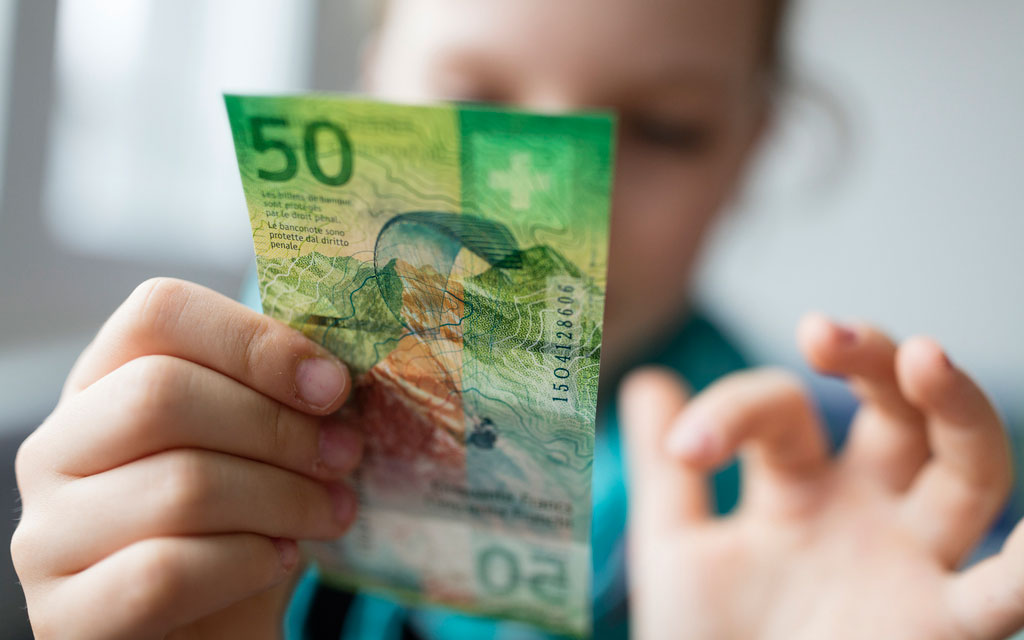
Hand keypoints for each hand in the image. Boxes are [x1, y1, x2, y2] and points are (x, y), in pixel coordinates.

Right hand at [12, 278, 362, 639]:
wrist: (212, 631)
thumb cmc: (241, 525)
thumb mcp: (262, 448)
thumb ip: (282, 398)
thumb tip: (332, 371)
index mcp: (104, 383)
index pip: (157, 313)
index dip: (255, 341)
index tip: (333, 385)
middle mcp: (56, 449)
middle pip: (161, 393)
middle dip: (279, 428)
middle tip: (343, 457)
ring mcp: (48, 535)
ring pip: (179, 486)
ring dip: (284, 499)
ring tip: (329, 512)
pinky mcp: (66, 615)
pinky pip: (166, 573)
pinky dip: (247, 563)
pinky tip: (276, 560)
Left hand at [621, 313, 1023, 639]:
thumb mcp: (678, 552)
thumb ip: (667, 475)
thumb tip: (647, 381)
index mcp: (800, 486)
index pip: (785, 412)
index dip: (738, 411)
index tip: (686, 449)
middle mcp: (866, 511)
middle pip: (896, 413)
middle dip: (871, 360)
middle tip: (823, 332)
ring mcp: (910, 563)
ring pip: (969, 472)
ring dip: (958, 411)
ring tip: (925, 355)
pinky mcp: (941, 629)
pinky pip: (1002, 598)